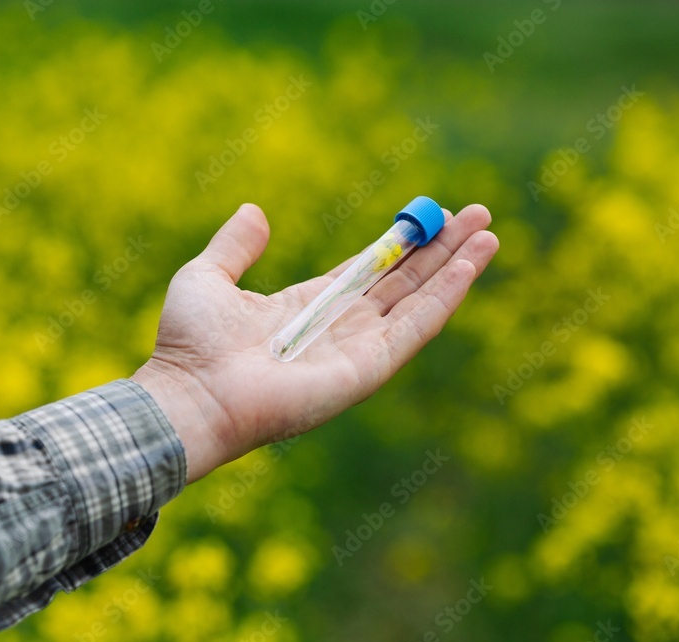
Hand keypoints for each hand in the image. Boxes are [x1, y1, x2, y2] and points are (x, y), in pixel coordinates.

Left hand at [131, 203, 497, 482]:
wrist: (190, 393)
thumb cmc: (190, 343)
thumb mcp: (208, 277)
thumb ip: (235, 246)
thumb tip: (254, 211)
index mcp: (309, 306)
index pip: (368, 270)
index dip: (401, 243)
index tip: (430, 215)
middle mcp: (339, 328)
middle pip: (403, 282)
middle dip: (440, 249)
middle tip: (478, 215)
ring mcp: (357, 350)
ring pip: (418, 301)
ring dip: (455, 269)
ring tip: (488, 234)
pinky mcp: (367, 370)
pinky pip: (414, 328)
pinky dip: (444, 297)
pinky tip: (468, 268)